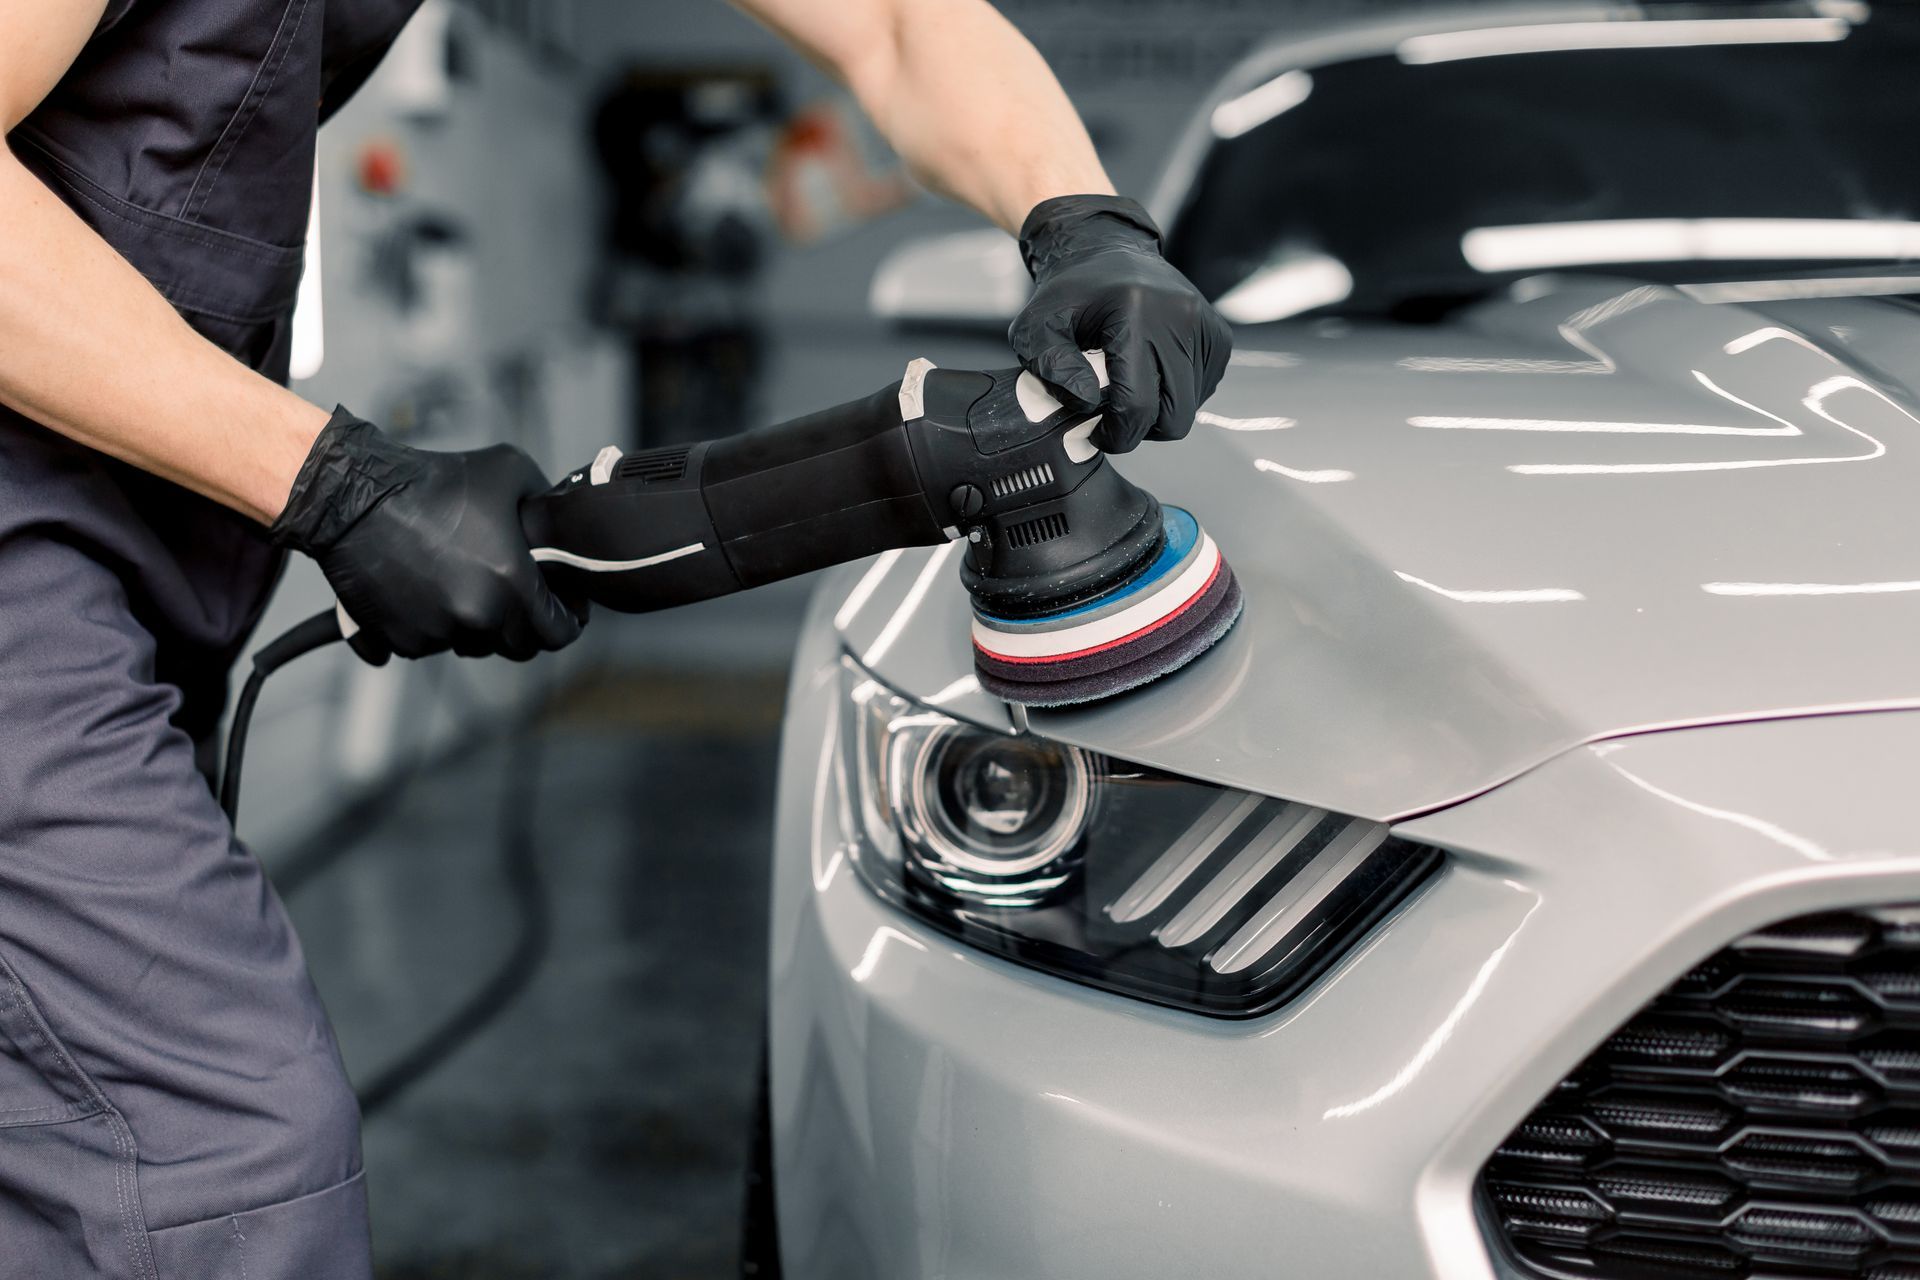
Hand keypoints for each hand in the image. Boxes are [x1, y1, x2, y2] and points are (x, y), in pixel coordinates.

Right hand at [270, 409, 584, 662]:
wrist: (353, 497)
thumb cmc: (434, 481)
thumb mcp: (511, 472)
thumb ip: (547, 506)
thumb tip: (560, 529)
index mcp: (510, 583)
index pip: (558, 633)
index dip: (567, 621)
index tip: (560, 608)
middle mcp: (475, 615)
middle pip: (517, 647)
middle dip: (522, 626)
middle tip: (512, 597)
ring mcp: (435, 632)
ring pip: (472, 646)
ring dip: (476, 627)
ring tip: (465, 587)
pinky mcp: (399, 639)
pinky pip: (430, 646)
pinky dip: (433, 628)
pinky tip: (428, 594)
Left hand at [1009, 195, 1231, 453]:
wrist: (1107, 251)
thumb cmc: (1070, 295)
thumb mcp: (1037, 327)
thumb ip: (1052, 368)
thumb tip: (1087, 403)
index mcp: (1136, 314)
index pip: (1137, 404)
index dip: (1116, 434)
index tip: (1096, 433)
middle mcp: (1180, 318)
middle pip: (1174, 417)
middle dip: (1140, 430)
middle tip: (1113, 417)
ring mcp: (1206, 327)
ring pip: (1190, 409)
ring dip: (1158, 412)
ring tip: (1129, 388)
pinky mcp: (1219, 337)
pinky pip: (1202, 391)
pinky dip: (1176, 395)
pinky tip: (1151, 374)